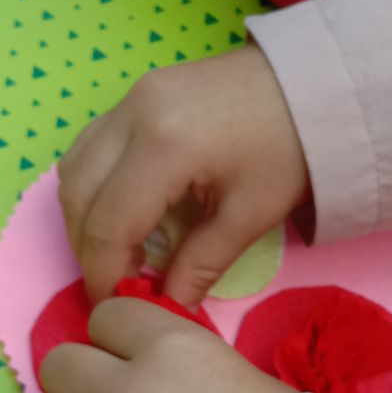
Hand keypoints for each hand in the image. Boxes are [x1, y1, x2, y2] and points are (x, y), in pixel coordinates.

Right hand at [58, 43, 310, 308]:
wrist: (316, 83)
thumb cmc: (292, 148)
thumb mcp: (250, 215)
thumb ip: (201, 265)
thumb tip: (168, 309)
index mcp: (164, 146)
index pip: (109, 225)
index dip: (104, 274)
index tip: (117, 304)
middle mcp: (134, 114)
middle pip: (77, 195)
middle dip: (88, 248)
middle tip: (116, 282)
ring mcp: (131, 97)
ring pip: (75, 167)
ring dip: (85, 216)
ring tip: (121, 252)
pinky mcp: (138, 92)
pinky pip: (92, 145)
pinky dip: (95, 185)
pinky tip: (125, 212)